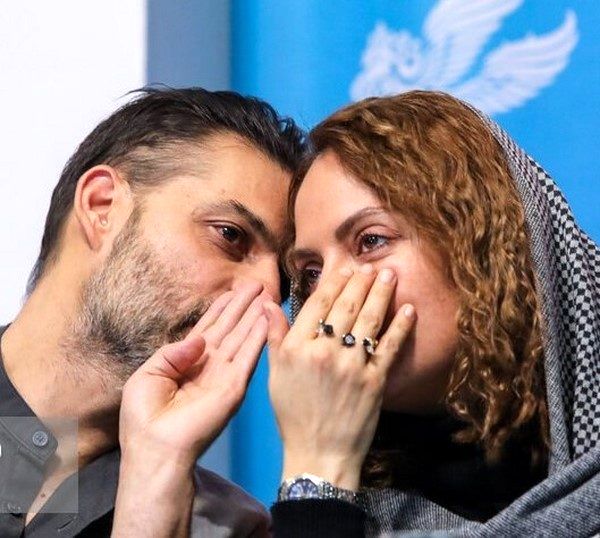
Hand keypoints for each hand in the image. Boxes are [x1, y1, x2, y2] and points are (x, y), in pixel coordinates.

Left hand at [119, 281, 269, 466]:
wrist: (155, 450)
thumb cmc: (143, 417)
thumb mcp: (147, 376)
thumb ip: (172, 352)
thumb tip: (199, 339)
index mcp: (186, 361)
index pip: (208, 328)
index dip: (221, 308)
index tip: (234, 290)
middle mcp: (208, 365)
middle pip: (229, 328)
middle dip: (243, 306)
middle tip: (257, 284)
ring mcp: (223, 375)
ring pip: (241, 338)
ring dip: (254, 316)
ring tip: (266, 295)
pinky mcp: (234, 387)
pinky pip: (247, 357)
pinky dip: (257, 338)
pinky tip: (265, 320)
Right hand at [265, 265, 414, 490]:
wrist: (319, 455)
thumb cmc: (293, 415)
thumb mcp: (275, 375)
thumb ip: (275, 337)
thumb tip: (267, 304)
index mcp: (297, 347)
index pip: (317, 305)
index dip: (333, 283)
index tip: (345, 269)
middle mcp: (324, 351)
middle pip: (345, 306)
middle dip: (360, 282)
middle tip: (370, 266)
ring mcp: (351, 365)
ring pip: (368, 320)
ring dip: (381, 294)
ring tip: (389, 275)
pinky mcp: (375, 381)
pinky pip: (389, 347)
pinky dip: (400, 327)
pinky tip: (407, 310)